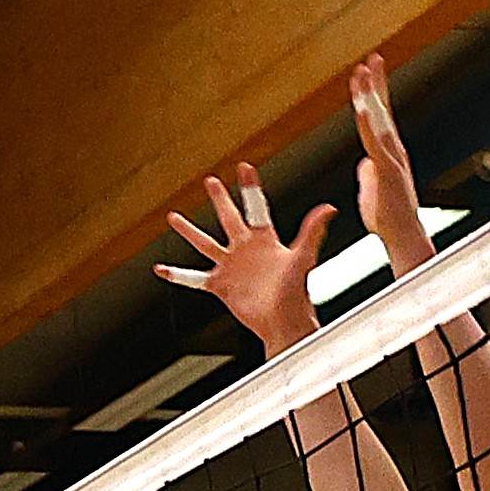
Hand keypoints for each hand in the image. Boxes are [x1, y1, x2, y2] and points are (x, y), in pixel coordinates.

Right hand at [156, 168, 331, 351]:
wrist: (284, 323)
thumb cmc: (296, 294)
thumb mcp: (303, 258)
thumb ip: (312, 232)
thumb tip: (328, 208)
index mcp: (264, 241)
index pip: (255, 207)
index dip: (249, 187)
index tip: (244, 167)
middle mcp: (245, 250)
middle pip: (229, 218)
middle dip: (220, 199)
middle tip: (210, 181)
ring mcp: (230, 267)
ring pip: (205, 244)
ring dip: (189, 231)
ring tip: (173, 217)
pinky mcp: (220, 285)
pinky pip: (193, 278)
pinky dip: (176, 275)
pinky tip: (161, 269)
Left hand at [349, 53, 440, 282]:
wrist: (401, 235)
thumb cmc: (387, 216)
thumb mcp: (373, 188)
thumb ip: (370, 172)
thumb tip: (366, 163)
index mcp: (387, 153)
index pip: (380, 117)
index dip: (374, 95)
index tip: (368, 73)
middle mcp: (392, 151)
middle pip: (382, 111)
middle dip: (376, 84)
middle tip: (371, 59)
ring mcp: (391, 158)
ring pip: (378, 120)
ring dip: (370, 96)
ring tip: (363, 73)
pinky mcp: (387, 170)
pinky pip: (375, 143)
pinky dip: (368, 125)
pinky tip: (360, 109)